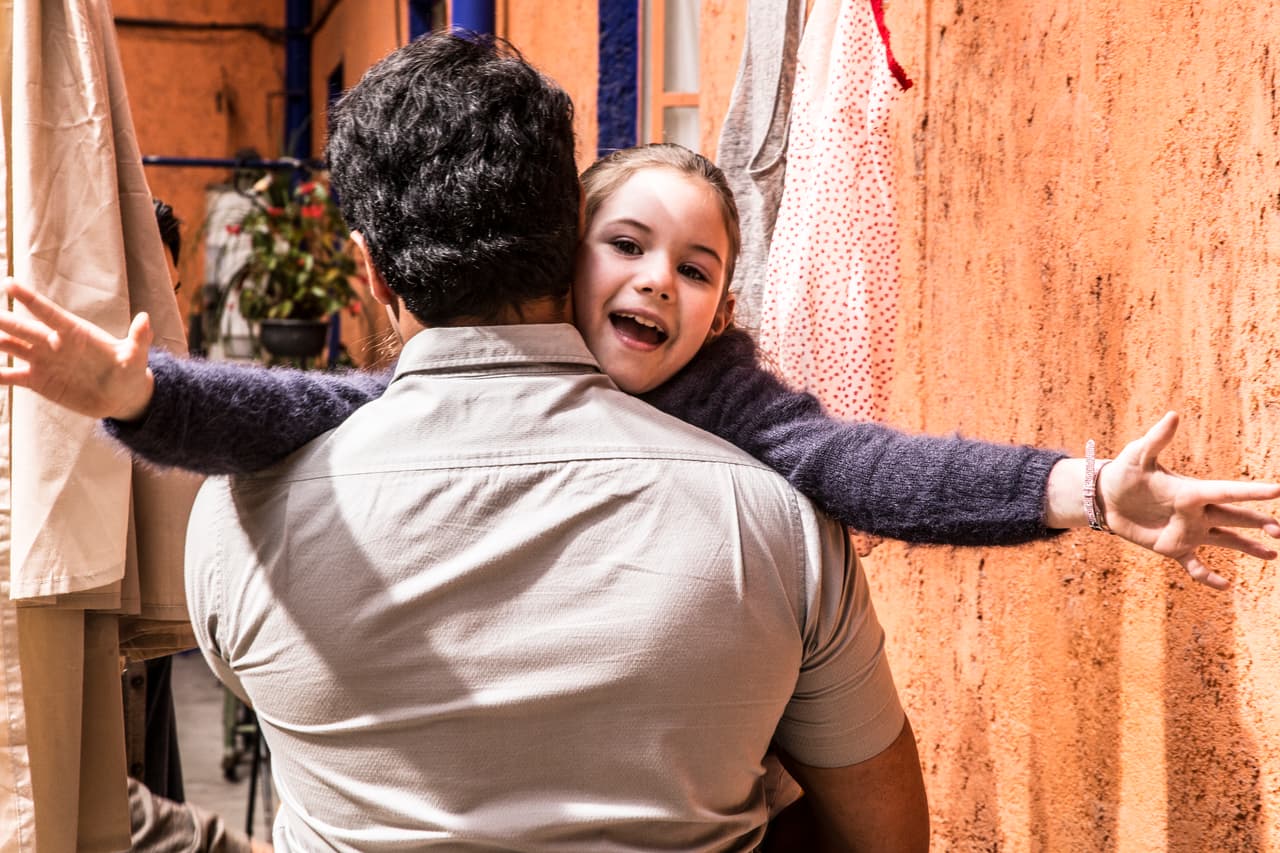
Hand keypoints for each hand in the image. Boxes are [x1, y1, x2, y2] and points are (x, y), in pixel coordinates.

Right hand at [0, 277, 155, 420]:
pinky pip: (11, 376)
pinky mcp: (37, 381)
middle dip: (4, 320)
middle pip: (24, 329)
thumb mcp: (136, 356)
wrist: (120, 396)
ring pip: (12, 347)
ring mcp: (42, 361)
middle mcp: (53, 343)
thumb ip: (139, 339)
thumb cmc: (129, 371)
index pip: (49, 313)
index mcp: (75, 333)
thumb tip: (146, 319)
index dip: (30, 300)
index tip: (9, 283)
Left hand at [1097, 411, 1279, 589]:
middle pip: (1234, 517)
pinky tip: (1225, 587)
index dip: (1251, 492)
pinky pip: (1195, 565)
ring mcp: (1186, 531)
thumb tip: (1173, 414)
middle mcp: (1196, 512)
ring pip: (1224, 540)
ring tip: (1272, 555)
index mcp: (1191, 491)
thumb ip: (1156, 439)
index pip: (1226, 491)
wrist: (1106, 497)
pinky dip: (1208, 576)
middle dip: (1258, 523)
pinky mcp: (1171, 548)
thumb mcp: (1137, 455)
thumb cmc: (1123, 473)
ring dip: (1247, 547)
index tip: (1278, 490)